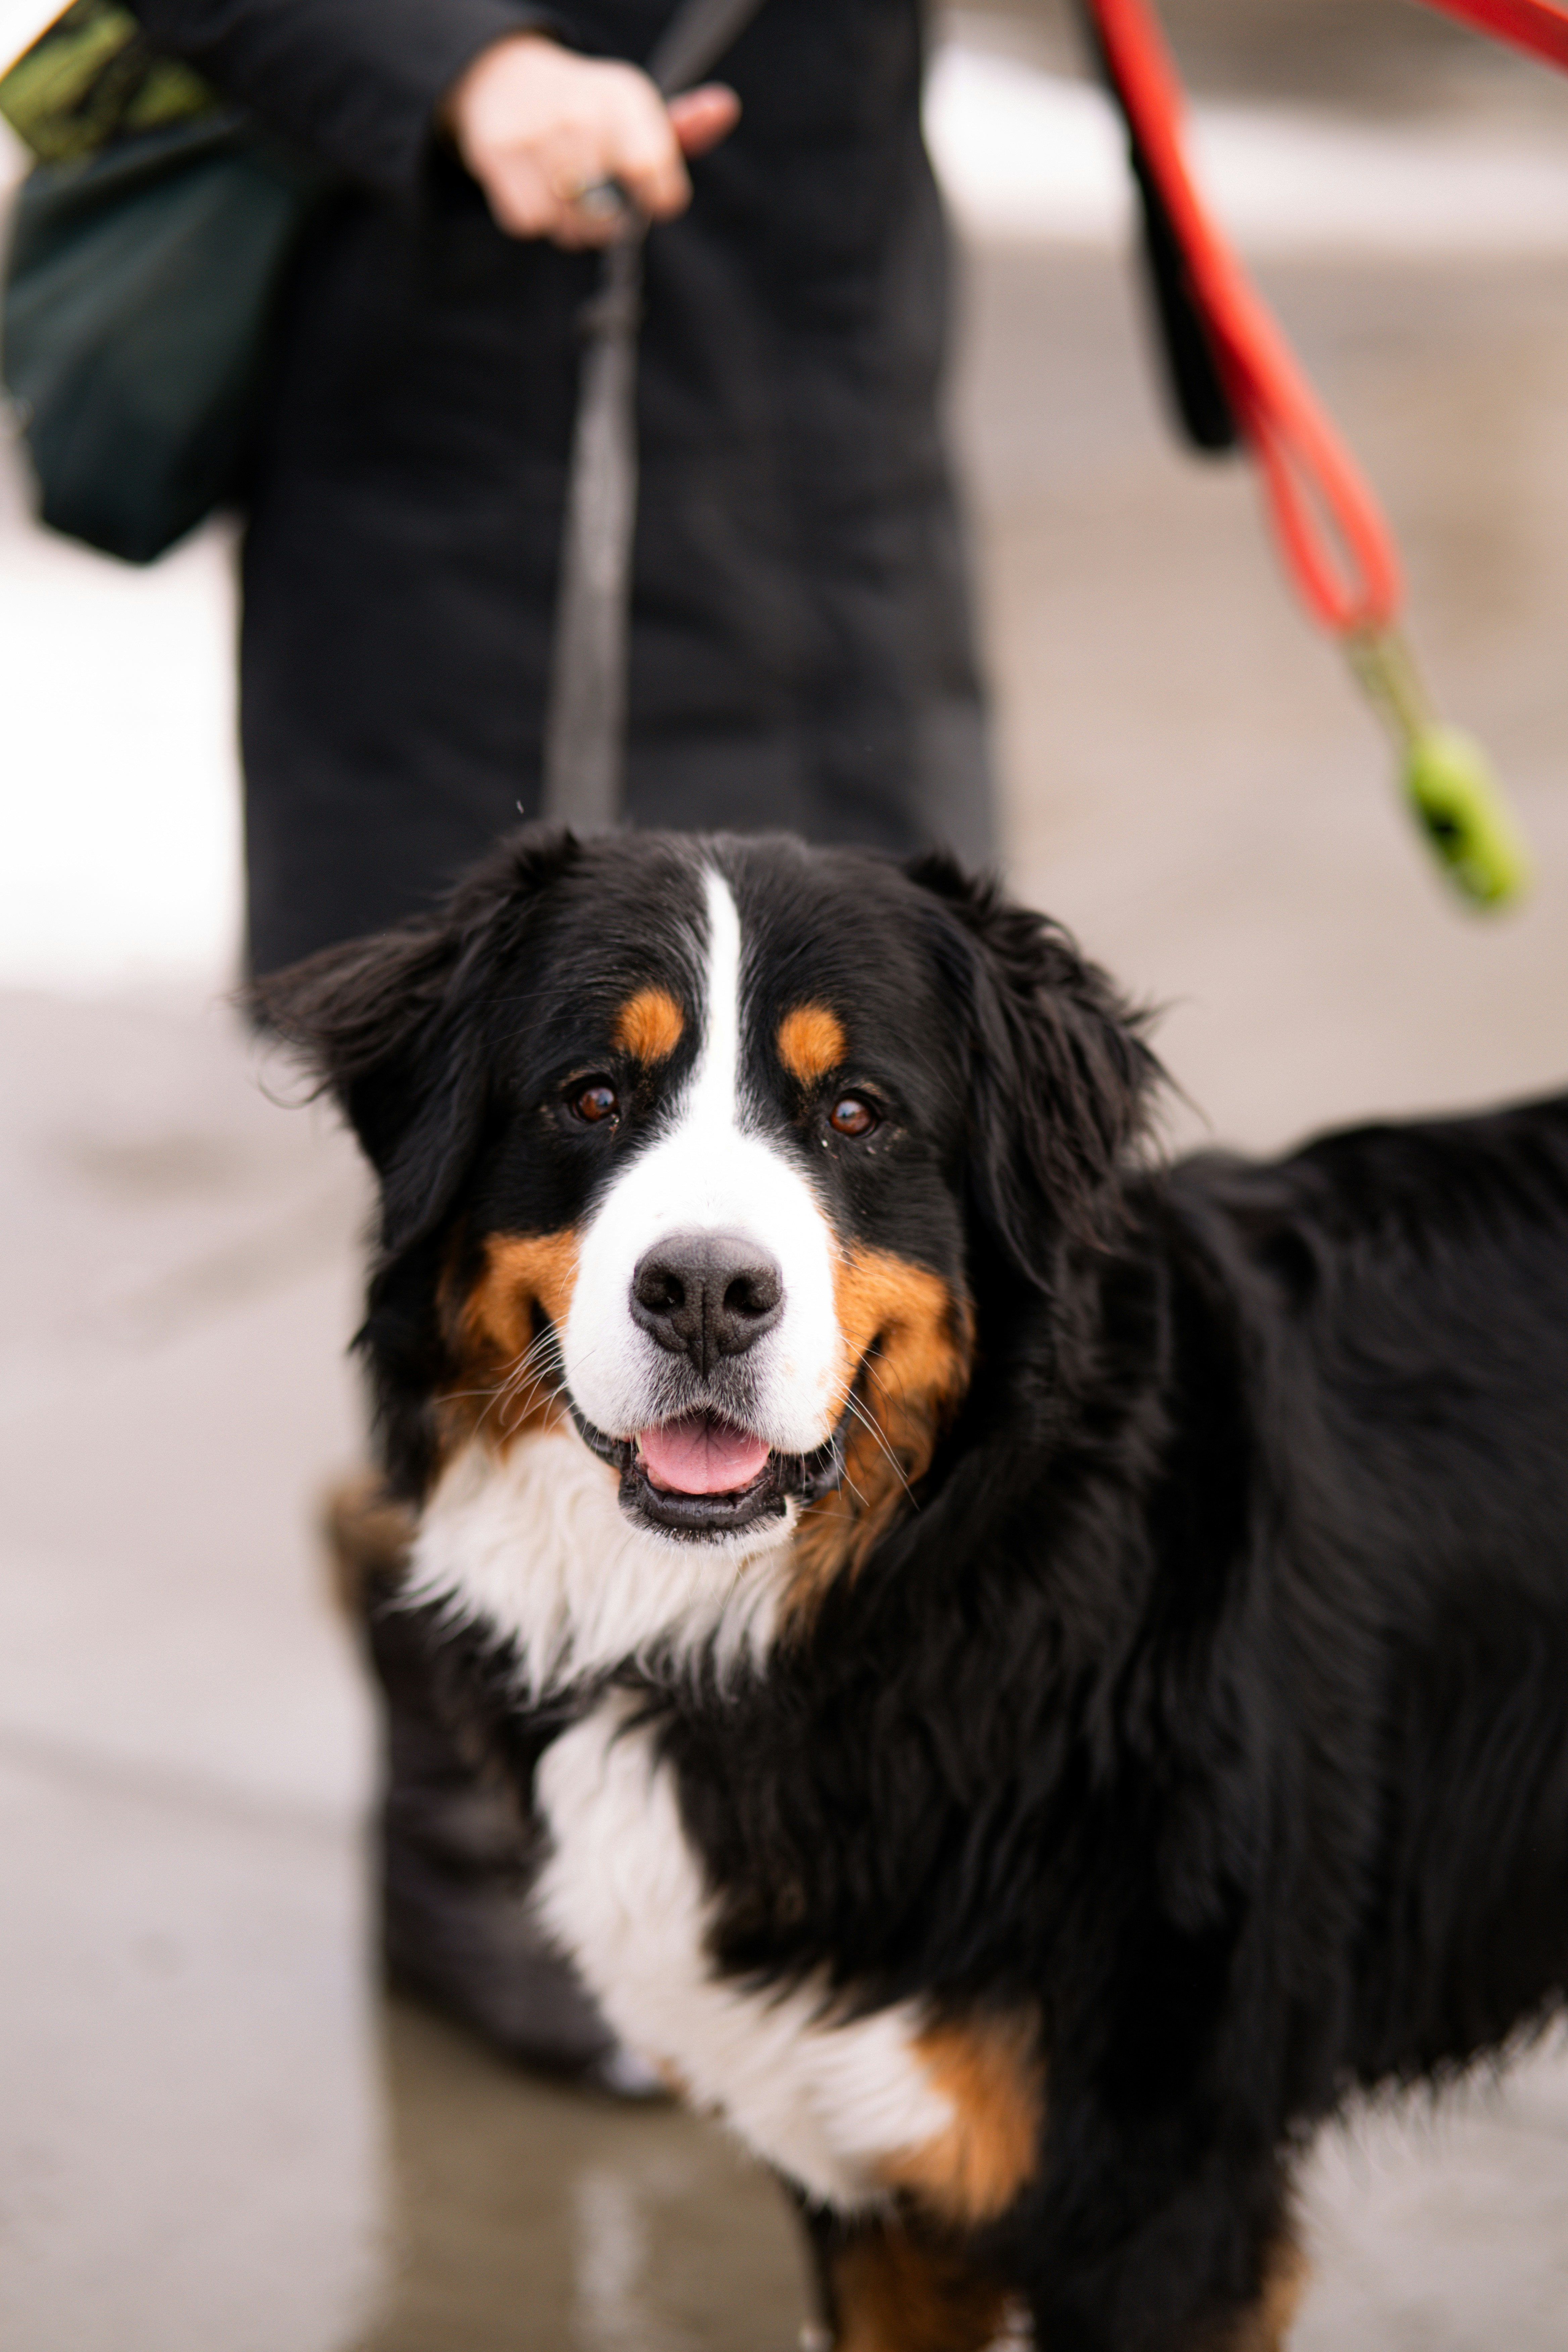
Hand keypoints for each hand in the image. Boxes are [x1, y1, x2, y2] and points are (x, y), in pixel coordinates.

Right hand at [444, 32, 740, 248]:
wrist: (506, 75)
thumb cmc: (587, 108)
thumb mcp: (636, 110)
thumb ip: (684, 127)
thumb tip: (724, 108)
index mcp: (622, 100)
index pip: (652, 175)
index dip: (656, 198)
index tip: (650, 193)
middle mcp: (580, 114)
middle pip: (609, 217)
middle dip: (607, 222)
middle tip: (598, 196)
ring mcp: (536, 134)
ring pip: (567, 225)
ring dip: (569, 224)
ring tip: (565, 192)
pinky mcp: (497, 153)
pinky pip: (529, 222)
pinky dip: (532, 216)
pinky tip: (536, 187)